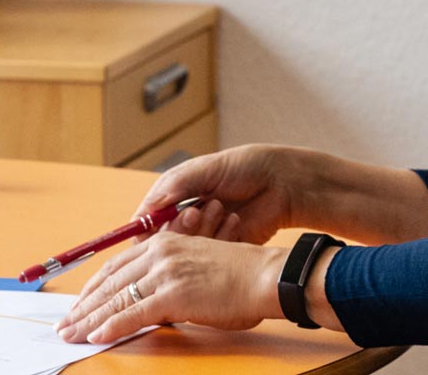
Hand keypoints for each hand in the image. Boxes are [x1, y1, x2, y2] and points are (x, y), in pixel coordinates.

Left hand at [55, 232, 285, 343]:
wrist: (265, 276)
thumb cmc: (238, 277)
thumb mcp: (195, 268)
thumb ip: (168, 280)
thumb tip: (148, 304)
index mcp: (163, 244)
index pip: (116, 267)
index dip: (94, 288)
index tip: (79, 305)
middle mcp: (159, 254)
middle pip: (109, 282)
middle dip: (83, 306)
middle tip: (64, 324)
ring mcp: (164, 273)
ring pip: (116, 299)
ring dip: (88, 319)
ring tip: (70, 334)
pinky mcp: (173, 294)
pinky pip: (133, 313)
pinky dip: (111, 326)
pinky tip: (95, 336)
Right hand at [133, 144, 302, 245]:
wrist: (282, 182)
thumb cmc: (243, 168)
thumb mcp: (203, 170)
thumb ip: (172, 188)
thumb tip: (145, 211)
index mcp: (175, 200)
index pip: (147, 226)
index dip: (145, 231)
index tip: (151, 230)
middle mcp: (188, 222)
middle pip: (163, 244)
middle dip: (176, 229)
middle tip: (194, 212)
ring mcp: (206, 239)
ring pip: (186, 254)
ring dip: (200, 232)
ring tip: (220, 208)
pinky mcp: (225, 254)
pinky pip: (211, 260)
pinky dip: (220, 240)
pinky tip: (235, 220)